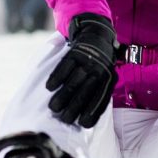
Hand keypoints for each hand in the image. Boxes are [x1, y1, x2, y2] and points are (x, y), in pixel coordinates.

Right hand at [46, 13, 118, 127]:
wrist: (96, 33)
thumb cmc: (98, 62)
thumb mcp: (105, 74)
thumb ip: (97, 91)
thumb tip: (87, 116)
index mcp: (109, 78)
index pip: (101, 98)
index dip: (93, 112)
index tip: (83, 124)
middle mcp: (100, 69)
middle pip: (86, 92)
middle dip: (74, 108)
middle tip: (64, 119)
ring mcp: (88, 60)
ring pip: (74, 81)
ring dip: (63, 96)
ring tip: (54, 108)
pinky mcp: (76, 52)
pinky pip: (64, 67)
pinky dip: (56, 78)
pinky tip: (49, 88)